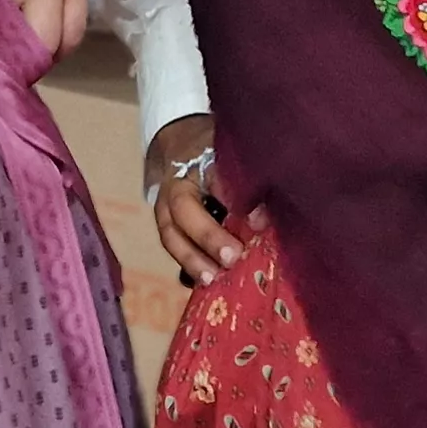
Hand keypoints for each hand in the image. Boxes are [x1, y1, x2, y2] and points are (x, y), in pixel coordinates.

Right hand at [147, 114, 247, 284]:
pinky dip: (186, 265)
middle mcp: (176, 185)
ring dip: (191, 259)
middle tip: (232, 258)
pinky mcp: (165, 224)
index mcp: (199, 162)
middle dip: (207, 236)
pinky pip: (173, 246)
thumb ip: (250, 187)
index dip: (236, 203)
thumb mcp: (235, 162)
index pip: (216, 181)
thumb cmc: (217, 157)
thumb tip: (261, 221)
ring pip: (170, 234)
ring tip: (211, 279)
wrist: (182, 147)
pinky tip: (203, 280)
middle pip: (183, 210)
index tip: (260, 223)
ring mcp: (164, 206)